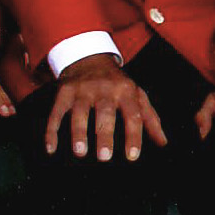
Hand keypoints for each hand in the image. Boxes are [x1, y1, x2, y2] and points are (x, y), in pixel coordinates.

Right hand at [43, 53, 167, 162]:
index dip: (133, 136)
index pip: (133, 114)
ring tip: (80, 152)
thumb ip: (150, 119)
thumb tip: (163, 143)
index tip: (132, 156)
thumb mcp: (137, 95)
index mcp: (126, 91)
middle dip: (104, 134)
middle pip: (105, 112)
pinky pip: (56, 112)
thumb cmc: (117, 84)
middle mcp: (104, 89)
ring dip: (78, 132)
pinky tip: (51, 148)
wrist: (89, 58)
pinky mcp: (64, 92)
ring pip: (79, 112)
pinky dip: (51, 130)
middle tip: (104, 157)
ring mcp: (82, 90)